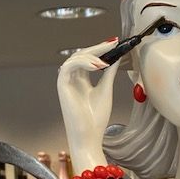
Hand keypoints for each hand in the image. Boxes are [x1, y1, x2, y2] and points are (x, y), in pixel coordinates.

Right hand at [57, 38, 122, 165]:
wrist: (88, 136)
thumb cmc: (96, 118)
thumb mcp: (106, 90)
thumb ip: (109, 73)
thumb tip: (117, 57)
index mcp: (81, 80)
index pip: (89, 59)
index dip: (101, 49)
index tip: (115, 42)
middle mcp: (72, 79)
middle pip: (82, 55)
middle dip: (97, 48)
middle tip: (112, 42)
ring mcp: (66, 81)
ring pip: (74, 58)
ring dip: (91, 56)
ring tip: (105, 61)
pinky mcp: (62, 85)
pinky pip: (69, 66)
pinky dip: (83, 63)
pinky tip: (98, 66)